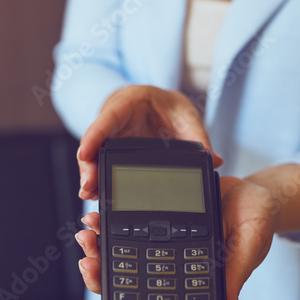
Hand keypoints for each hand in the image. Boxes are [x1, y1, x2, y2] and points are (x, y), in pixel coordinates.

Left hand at [75, 176, 276, 299]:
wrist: (255, 190)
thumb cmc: (256, 222)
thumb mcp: (248, 248)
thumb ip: (234, 275)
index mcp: (189, 276)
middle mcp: (171, 261)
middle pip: (129, 277)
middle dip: (102, 273)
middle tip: (88, 261)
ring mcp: (163, 239)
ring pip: (123, 251)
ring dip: (100, 246)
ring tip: (87, 233)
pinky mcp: (159, 217)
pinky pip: (130, 222)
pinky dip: (111, 222)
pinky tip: (98, 217)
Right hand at [77, 85, 222, 199]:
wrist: (159, 104)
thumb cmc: (167, 105)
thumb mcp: (186, 116)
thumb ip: (197, 137)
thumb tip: (214, 160)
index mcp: (128, 103)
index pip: (108, 118)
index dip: (95, 135)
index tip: (85, 153)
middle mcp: (113, 120)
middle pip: (94, 142)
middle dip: (89, 165)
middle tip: (88, 186)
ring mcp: (110, 136)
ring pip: (94, 156)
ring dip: (91, 177)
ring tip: (91, 195)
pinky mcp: (112, 150)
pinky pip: (102, 164)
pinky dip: (100, 180)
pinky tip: (98, 195)